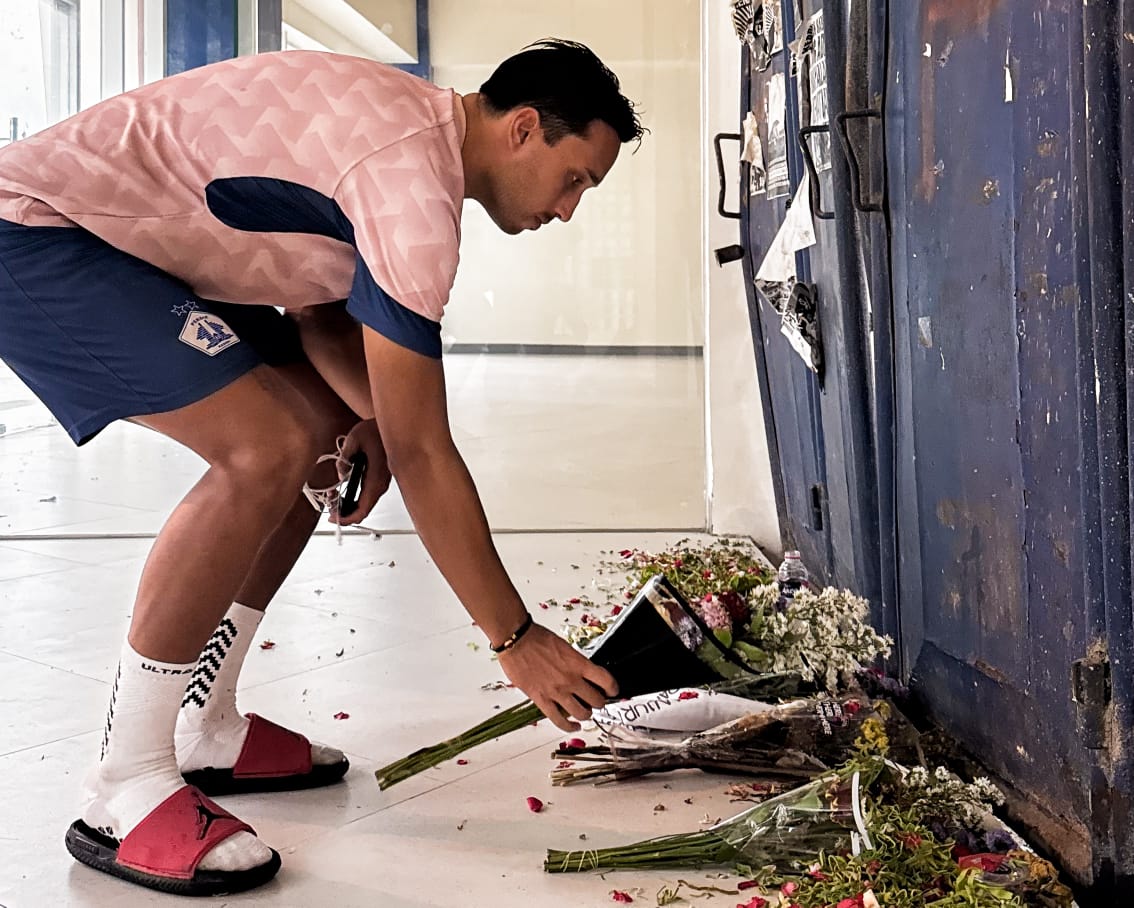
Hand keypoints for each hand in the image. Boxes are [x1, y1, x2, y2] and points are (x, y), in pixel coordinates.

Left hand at [334, 418, 391, 524]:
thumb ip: (344, 458)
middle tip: (329, 506)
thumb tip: (341, 473)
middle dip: (344, 512)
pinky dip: (354, 496)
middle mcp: (380, 484)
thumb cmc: (376, 430)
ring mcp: (381, 482)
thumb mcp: (354, 439)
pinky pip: (366, 494)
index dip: (347, 518)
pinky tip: (342, 489)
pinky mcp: (379, 478)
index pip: (362, 509)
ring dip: (348, 504)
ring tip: (332, 496)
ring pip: (364, 503)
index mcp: (375, 478)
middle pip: (363, 510)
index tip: (334, 519)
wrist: (391, 424)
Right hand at [498, 624, 618, 731]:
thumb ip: (575, 662)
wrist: (516, 640)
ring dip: (586, 714)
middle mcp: (571, 679)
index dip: (613, 688)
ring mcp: (557, 692)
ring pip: (582, 714)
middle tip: (597, 701)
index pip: (606, 681)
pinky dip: (569, 727)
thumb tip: (583, 673)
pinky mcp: (541, 700)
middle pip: (596, 700)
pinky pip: (559, 720)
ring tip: (585, 712)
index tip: (613, 690)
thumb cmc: (537, 638)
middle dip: (599, 702)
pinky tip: (573, 726)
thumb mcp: (565, 646)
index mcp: (578, 663)